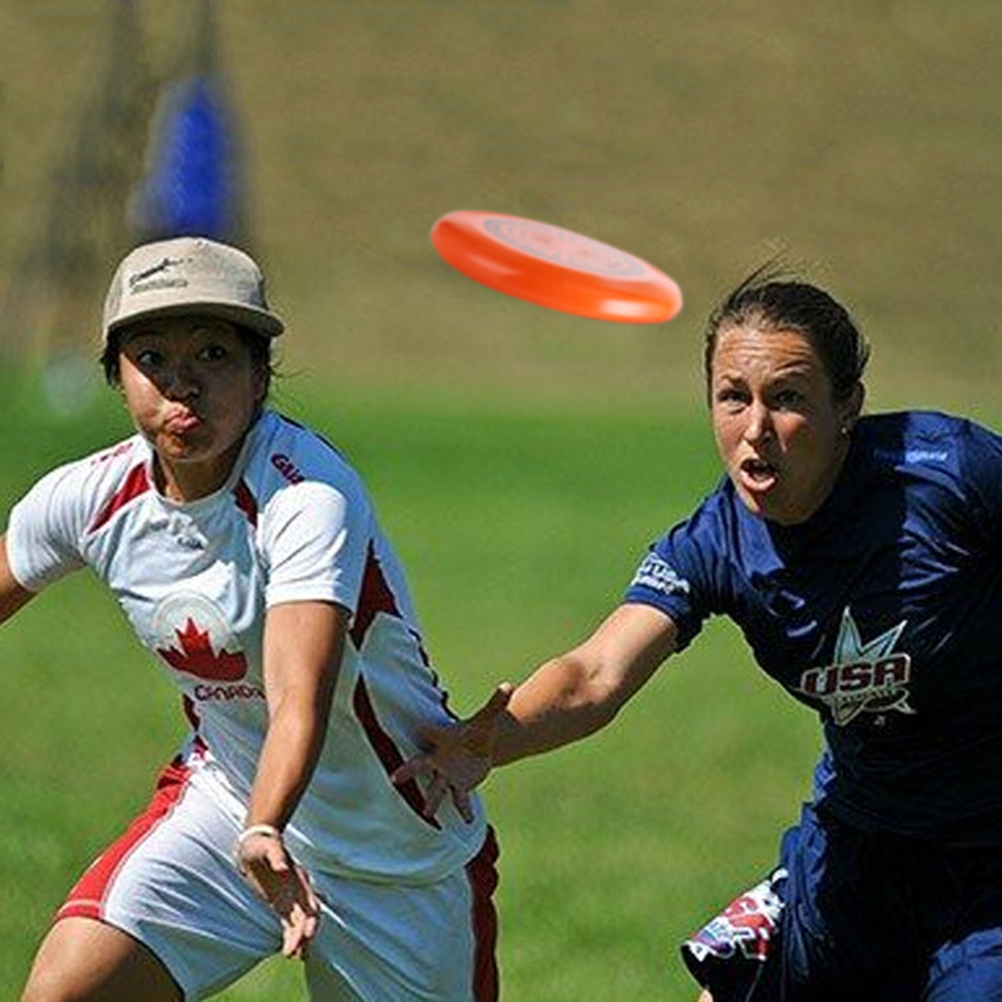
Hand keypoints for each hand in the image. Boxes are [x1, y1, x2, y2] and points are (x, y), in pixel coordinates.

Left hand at [236, 830, 319, 958]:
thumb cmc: (261, 844)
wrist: (254, 844)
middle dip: (303, 935)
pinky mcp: (281, 904)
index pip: (310, 902)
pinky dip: (291, 937)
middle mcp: (299, 890)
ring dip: (299, 940)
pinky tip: (289, 952)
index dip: (309, 920)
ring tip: (293, 957)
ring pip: (299, 924)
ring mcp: (291, 898)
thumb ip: (276, 855)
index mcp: (299, 877)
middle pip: (307, 917)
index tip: (305, 935)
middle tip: (294, 953)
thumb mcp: (267, 846)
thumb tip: (283, 867)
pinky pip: (288, 924)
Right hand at [393, 682, 513, 822]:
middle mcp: (439, 758)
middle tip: (394, 778)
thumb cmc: (479, 729)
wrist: (481, 746)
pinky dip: (464, 809)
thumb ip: (497, 702)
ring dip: (431, 800)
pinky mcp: (458, 786)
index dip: (426, 731)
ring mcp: (446, 774)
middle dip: (408, 771)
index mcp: (443, 738)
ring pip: (435, 788)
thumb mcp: (488, 717)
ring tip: (427, 812)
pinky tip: (469, 820)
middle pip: (420, 765)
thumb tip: (509, 685)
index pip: (430, 733)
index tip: (420, 728)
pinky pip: (458, 799)